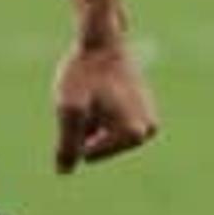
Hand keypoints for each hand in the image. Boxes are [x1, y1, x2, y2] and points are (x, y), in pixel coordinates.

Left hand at [53, 35, 158, 171]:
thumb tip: (64, 171)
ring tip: (97, 96)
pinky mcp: (145, 115)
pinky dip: (101, 115)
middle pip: (99, 148)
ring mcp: (149, 123)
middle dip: (87, 128)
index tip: (87, 101)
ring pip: (105, 138)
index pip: (88, 154)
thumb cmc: (83, 74)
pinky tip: (105, 94)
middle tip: (92, 98)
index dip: (77, 130)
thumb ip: (67, 143)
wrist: (101, 43)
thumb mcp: (68, 108)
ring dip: (92, 122)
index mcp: (133, 133)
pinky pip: (112, 127)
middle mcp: (148, 131)